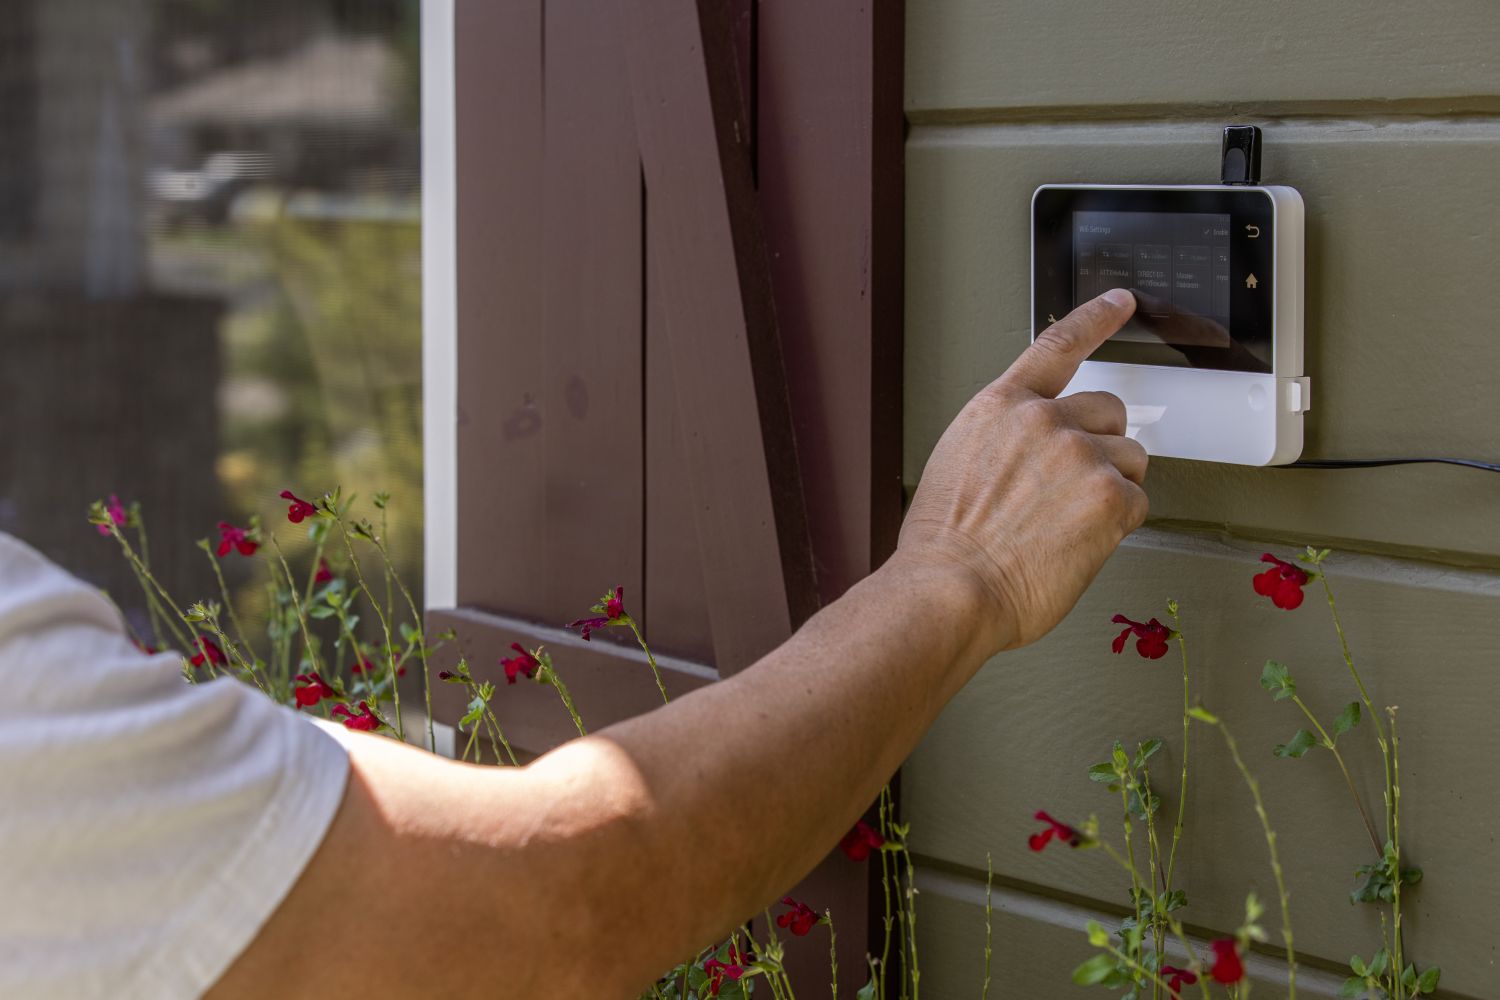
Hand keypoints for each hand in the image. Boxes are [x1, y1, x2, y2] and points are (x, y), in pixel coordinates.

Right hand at [897, 289, 1148, 652]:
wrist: (950, 588)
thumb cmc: (944, 546)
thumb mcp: (958, 465)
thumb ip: (1007, 444)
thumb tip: (1037, 459)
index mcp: (1001, 407)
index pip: (1057, 345)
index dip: (1095, 319)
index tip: (1120, 302)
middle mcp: (1044, 419)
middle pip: (1110, 411)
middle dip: (1101, 446)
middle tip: (1071, 491)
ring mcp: (1080, 454)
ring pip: (1131, 459)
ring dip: (1111, 488)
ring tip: (1066, 525)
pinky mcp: (1110, 496)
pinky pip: (1137, 504)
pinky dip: (1115, 528)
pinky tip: (1076, 543)